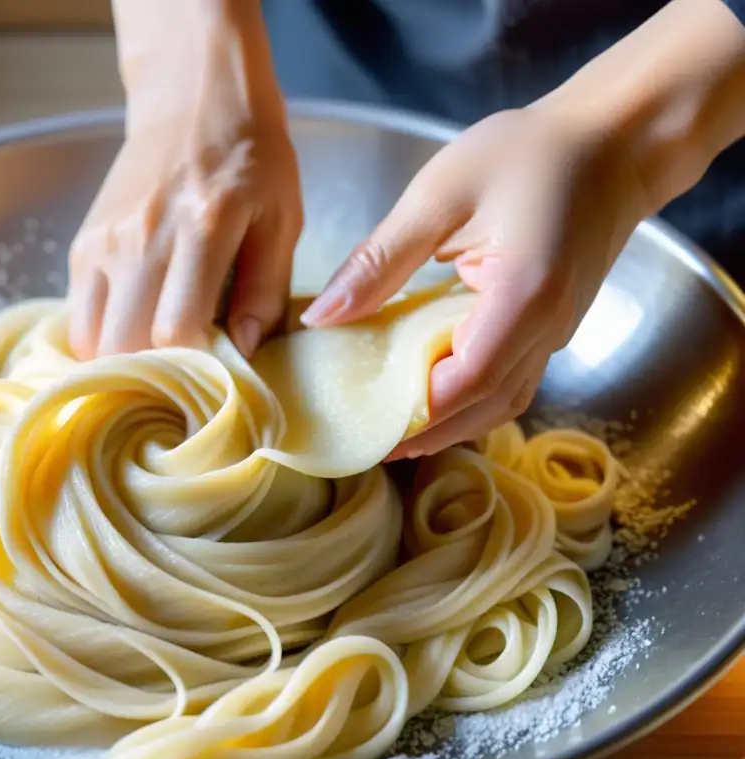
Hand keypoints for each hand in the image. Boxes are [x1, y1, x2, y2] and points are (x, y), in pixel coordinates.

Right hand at [67, 0, 301, 360]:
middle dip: (156, 376)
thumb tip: (242, 352)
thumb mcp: (282, 218)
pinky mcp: (82, 244)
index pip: (177, 329)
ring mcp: (103, 240)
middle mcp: (141, 235)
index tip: (218, 374)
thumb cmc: (252, 160)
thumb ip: (265, 289)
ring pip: (93, 339)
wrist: (193, 100)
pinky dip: (104, 339)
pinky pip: (79, 317)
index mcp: (201, 226)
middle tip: (187, 379)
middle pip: (126, 343)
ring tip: (159, 363)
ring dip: (124, 363)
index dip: (196, 367)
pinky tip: (137, 334)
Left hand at [300, 105, 650, 458]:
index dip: (416, 410)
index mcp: (524, 292)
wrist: (612, 143)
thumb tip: (321, 317)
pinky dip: (469, 400)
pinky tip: (430, 396)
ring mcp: (556, 333)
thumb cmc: (528, 154)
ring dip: (449, 424)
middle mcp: (548, 326)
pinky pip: (510, 382)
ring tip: (390, 429)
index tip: (363, 422)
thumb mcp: (438, 195)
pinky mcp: (552, 328)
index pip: (468, 376)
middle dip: (425, 431)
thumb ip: (379, 260)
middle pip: (483, 404)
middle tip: (364, 440)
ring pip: (500, 403)